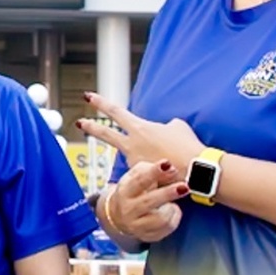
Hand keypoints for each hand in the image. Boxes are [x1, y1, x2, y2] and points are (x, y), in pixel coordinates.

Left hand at [82, 95, 198, 174]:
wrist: (195, 170)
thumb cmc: (187, 145)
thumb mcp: (177, 127)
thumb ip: (164, 126)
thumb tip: (163, 129)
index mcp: (140, 128)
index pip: (115, 112)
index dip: (101, 103)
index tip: (88, 97)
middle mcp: (132, 144)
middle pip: (106, 134)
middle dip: (92, 127)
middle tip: (80, 123)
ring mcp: (134, 162)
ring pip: (132, 154)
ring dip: (145, 154)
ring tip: (168, 156)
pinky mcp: (140, 177)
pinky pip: (144, 167)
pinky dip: (155, 166)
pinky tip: (171, 169)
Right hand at [101, 158, 189, 246]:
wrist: (119, 217)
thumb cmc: (133, 192)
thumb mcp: (137, 177)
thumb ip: (153, 171)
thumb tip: (171, 168)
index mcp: (125, 191)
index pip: (139, 180)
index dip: (154, 172)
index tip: (167, 164)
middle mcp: (129, 209)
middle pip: (149, 201)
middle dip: (168, 193)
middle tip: (184, 186)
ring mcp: (137, 225)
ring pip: (160, 219)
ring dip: (172, 209)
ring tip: (173, 203)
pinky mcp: (147, 236)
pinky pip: (167, 229)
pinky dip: (174, 219)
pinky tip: (172, 213)